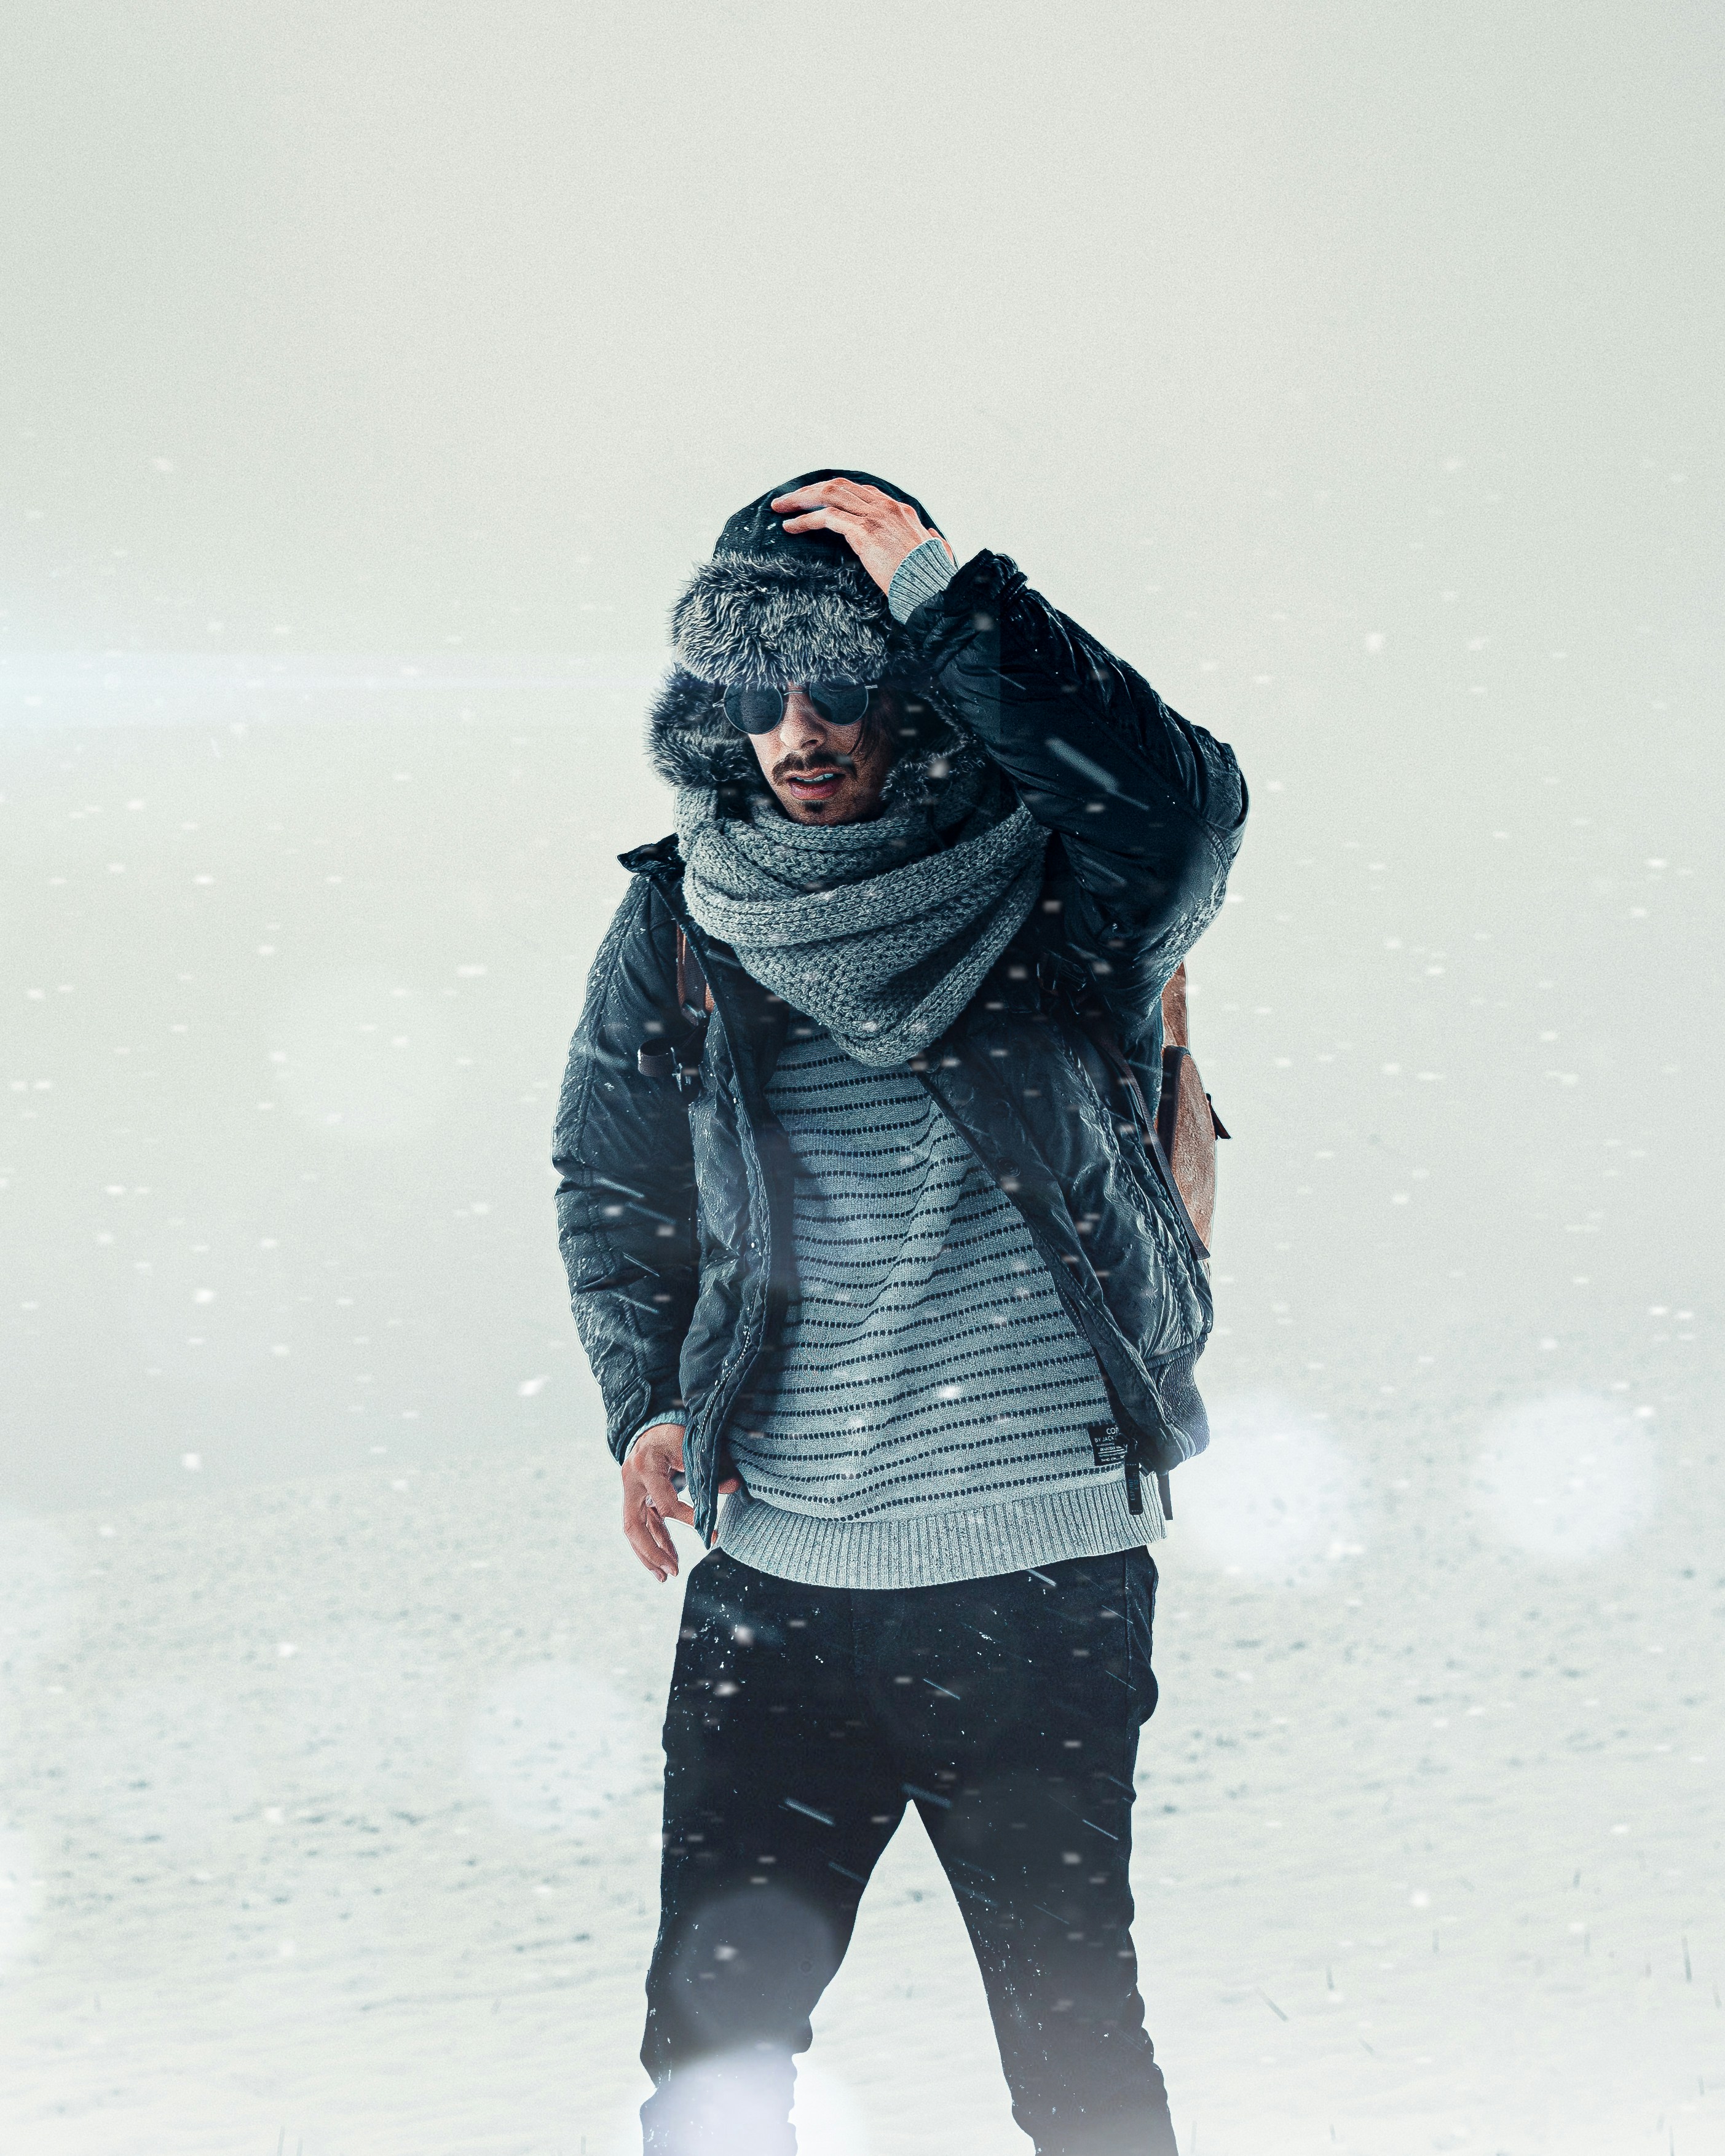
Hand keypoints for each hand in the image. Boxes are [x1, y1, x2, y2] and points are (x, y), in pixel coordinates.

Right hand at [621, 1422, 739, 1581]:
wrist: (650, 1427)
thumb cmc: (673, 1433)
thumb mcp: (692, 1443)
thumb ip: (712, 1465)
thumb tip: (736, 1485)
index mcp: (645, 1465)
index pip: (665, 1503)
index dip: (688, 1519)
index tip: (709, 1531)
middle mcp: (630, 1481)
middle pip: (633, 1526)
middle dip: (653, 1551)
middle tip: (673, 1571)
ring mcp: (629, 1492)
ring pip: (633, 1531)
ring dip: (649, 1556)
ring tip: (667, 1576)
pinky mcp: (634, 1500)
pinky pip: (640, 1527)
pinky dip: (654, 1543)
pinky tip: (667, 1560)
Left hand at [771, 477, 953, 596]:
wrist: (932, 590)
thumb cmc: (933, 579)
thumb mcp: (936, 552)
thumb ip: (932, 541)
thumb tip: (931, 537)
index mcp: (901, 510)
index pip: (861, 491)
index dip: (834, 492)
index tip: (816, 499)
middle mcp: (886, 507)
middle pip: (839, 486)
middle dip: (810, 490)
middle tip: (788, 500)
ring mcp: (875, 517)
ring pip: (828, 495)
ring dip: (800, 500)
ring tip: (781, 508)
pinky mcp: (864, 532)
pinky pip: (826, 518)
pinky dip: (805, 520)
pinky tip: (790, 527)